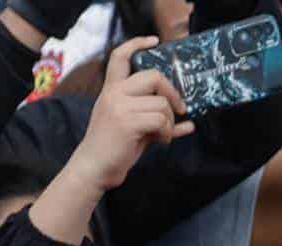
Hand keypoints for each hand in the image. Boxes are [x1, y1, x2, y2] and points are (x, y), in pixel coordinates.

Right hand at [70, 38, 191, 192]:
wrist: (94, 167)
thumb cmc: (114, 148)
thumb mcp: (133, 127)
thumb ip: (154, 118)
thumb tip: (187, 123)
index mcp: (111, 89)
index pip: (120, 56)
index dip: (137, 44)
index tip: (154, 41)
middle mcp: (114, 93)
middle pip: (153, 76)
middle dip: (172, 93)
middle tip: (180, 109)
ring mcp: (120, 106)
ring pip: (161, 104)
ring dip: (169, 122)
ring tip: (162, 135)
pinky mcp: (127, 122)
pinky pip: (161, 120)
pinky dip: (168, 133)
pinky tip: (161, 140)